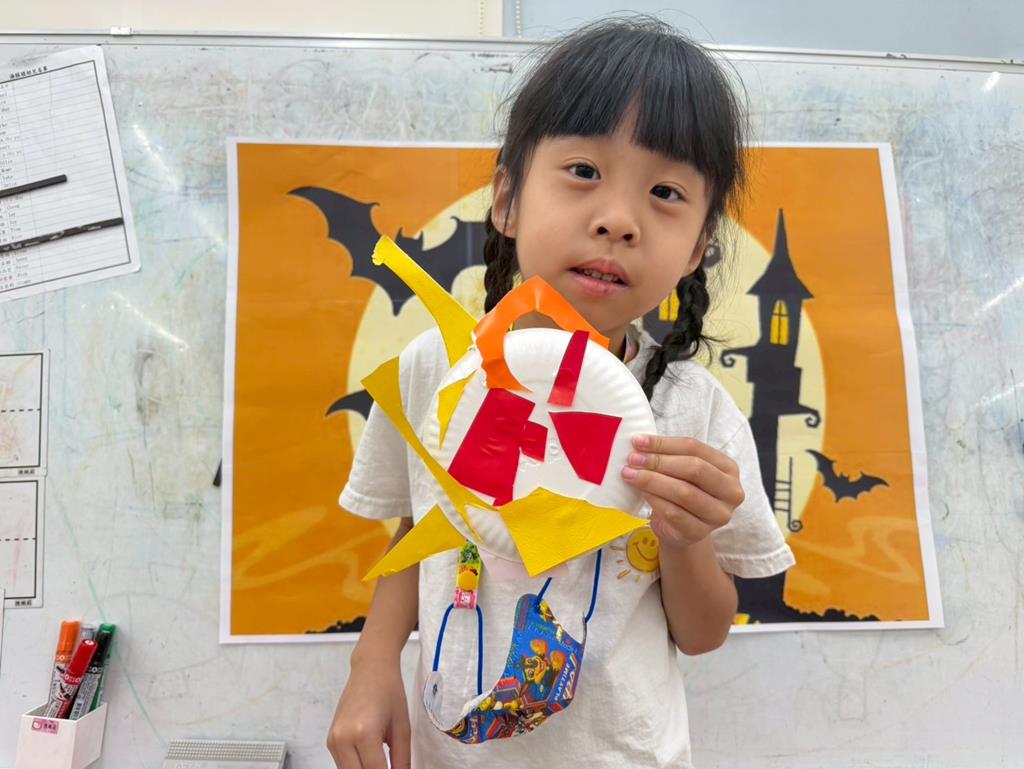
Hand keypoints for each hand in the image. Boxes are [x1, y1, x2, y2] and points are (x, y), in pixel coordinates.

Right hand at [327, 651, 410, 768]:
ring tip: (381, 763)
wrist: (371, 669)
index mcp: (364, 733)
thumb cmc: (389, 692)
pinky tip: (371, 761)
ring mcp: (333, 740)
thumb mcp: (403, 728)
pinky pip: (343, 765)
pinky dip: (357, 768)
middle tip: (389, 767)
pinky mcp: (330, 740)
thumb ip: (402, 761)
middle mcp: (343, 738)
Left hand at [621, 434, 744, 548]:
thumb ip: (669, 455)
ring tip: (630, 474)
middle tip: (632, 459)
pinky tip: (640, 491)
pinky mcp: (700, 532)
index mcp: (728, 468)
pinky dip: (654, 499)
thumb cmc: (682, 492)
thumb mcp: (681, 470)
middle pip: (694, 469)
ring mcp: (718, 515)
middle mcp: (731, 491)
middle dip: (659, 461)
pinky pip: (674, 513)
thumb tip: (640, 443)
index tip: (638, 441)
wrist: (681, 529)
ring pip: (684, 492)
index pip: (695, 448)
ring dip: (653, 481)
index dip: (665, 444)